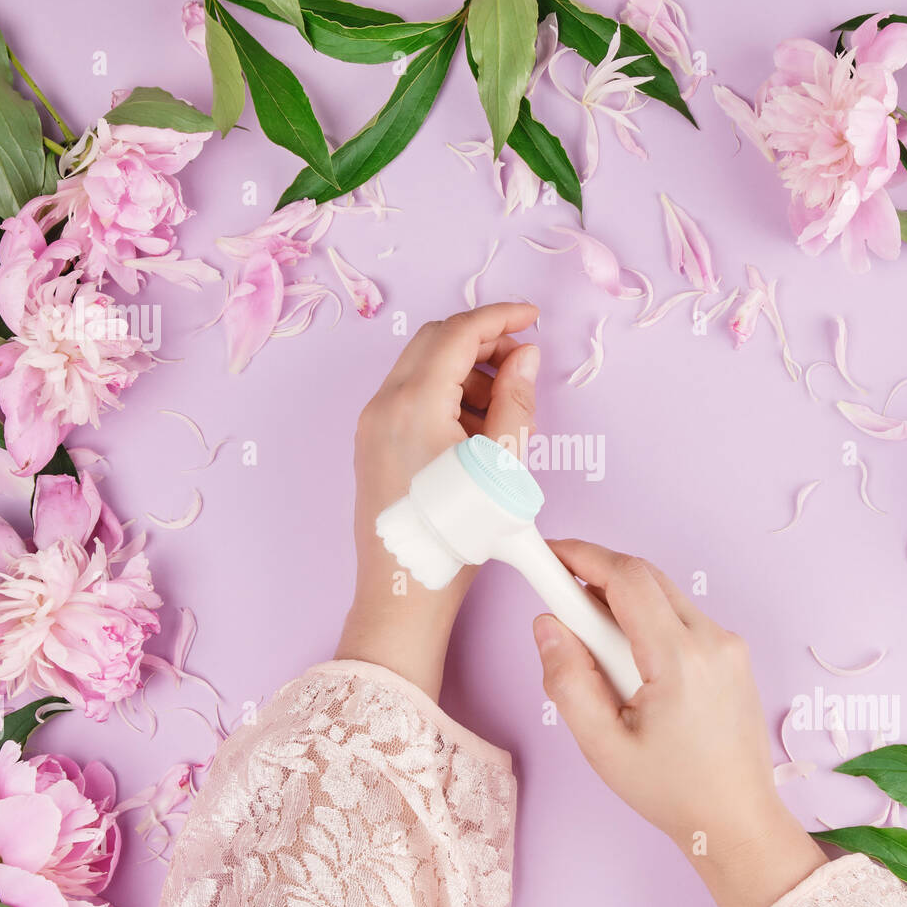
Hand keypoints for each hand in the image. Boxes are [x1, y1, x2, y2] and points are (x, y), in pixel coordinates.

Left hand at [336, 303, 540, 699]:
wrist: (406, 590)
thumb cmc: (457, 534)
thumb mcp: (501, 465)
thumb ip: (516, 400)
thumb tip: (526, 356)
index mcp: (414, 403)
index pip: (459, 332)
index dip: (501, 316)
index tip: (533, 317)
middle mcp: (384, 404)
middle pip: (435, 341)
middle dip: (483, 339)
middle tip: (524, 359)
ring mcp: (372, 424)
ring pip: (421, 367)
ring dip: (465, 368)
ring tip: (505, 403)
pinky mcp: (372, 443)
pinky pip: (410, 396)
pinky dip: (445, 393)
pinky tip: (476, 426)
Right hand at [531, 539, 827, 906]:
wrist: (737, 821)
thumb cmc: (671, 791)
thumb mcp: (602, 746)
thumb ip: (568, 681)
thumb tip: (548, 624)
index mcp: (680, 659)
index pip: (627, 578)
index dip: (581, 555)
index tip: (547, 553)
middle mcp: (713, 640)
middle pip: (645, 576)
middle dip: (596, 575)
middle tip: (559, 598)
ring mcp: (729, 644)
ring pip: (663, 593)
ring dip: (621, 601)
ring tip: (592, 647)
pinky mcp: (732, 653)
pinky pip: (681, 615)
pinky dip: (647, 620)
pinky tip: (627, 661)